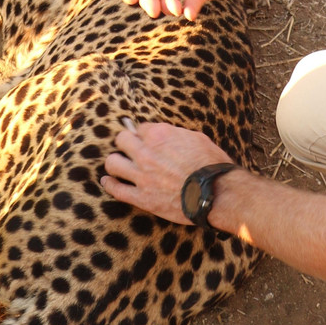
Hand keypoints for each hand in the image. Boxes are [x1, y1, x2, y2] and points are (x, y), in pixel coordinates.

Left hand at [102, 121, 232, 224]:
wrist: (217, 194)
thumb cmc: (212, 165)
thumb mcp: (197, 139)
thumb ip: (176, 134)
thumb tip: (167, 134)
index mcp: (160, 135)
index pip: (140, 128)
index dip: (144, 134)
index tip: (145, 139)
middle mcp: (146, 152)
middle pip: (121, 139)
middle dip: (125, 142)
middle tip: (129, 148)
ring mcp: (142, 175)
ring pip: (113, 162)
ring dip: (115, 162)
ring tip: (118, 164)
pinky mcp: (142, 197)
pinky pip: (116, 189)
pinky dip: (110, 184)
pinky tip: (108, 181)